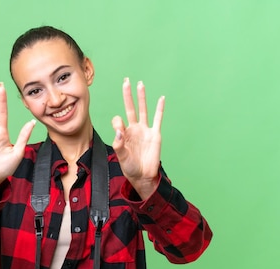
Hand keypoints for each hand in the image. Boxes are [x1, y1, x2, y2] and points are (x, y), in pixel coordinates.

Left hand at [111, 78, 164, 198]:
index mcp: (123, 133)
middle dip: (128, 95)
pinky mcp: (155, 134)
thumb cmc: (130, 167)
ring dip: (141, 97)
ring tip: (140, 84)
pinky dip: (160, 108)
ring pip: (143, 109)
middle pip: (130, 107)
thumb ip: (119, 143)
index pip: (118, 120)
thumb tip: (119, 129)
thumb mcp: (121, 156)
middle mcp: (134, 129)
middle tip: (126, 81)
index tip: (120, 133)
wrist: (143, 176)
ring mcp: (145, 130)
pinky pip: (158, 118)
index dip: (117, 123)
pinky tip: (161, 98)